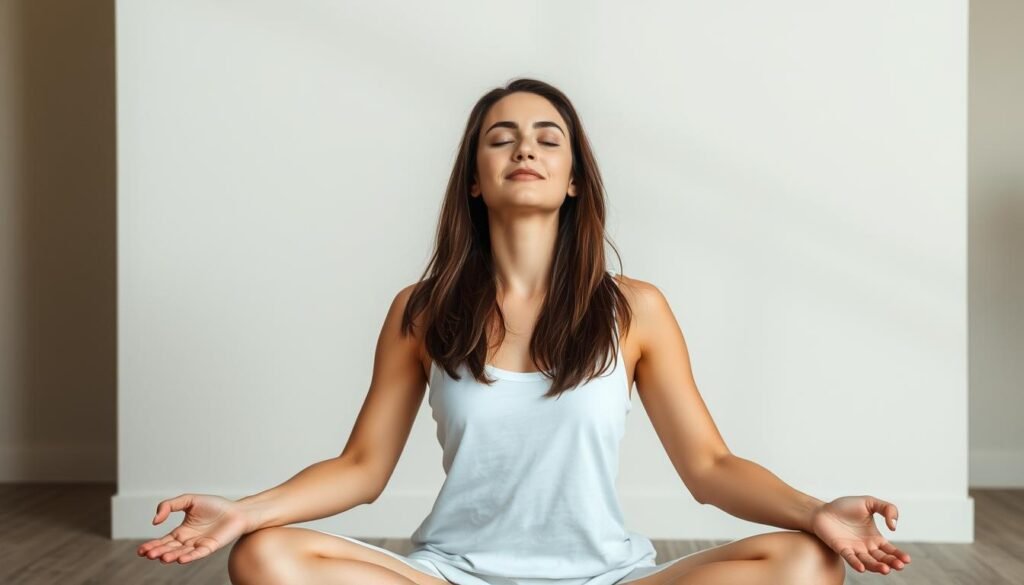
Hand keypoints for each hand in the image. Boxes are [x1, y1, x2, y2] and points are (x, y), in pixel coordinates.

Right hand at [136, 493, 252, 564]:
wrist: (236, 510)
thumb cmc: (215, 505)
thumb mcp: (188, 500)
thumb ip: (169, 506)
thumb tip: (154, 521)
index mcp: (182, 531)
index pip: (163, 541)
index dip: (152, 545)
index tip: (141, 551)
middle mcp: (188, 541)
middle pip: (169, 548)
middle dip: (158, 552)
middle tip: (148, 554)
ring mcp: (198, 545)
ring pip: (181, 553)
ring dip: (171, 556)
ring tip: (161, 557)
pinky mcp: (210, 547)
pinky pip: (197, 554)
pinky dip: (189, 557)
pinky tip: (180, 559)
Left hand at [810, 495, 911, 574]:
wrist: (823, 509)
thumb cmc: (845, 506)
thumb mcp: (870, 502)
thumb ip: (887, 509)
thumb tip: (894, 526)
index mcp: (875, 537)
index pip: (890, 550)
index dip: (899, 555)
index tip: (907, 560)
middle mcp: (866, 546)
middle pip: (882, 558)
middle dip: (891, 563)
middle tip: (899, 566)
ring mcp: (854, 549)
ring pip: (868, 561)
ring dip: (876, 566)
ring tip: (885, 569)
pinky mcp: (841, 549)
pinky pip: (850, 558)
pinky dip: (856, 563)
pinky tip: (862, 567)